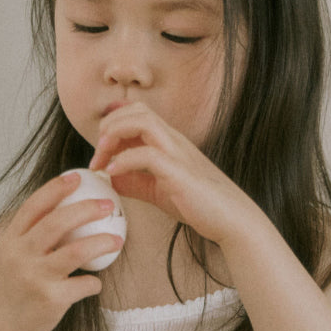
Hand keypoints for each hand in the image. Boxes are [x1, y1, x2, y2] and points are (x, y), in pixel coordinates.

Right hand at [0, 173, 123, 330]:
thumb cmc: (10, 292)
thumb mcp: (8, 260)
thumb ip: (28, 239)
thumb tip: (61, 212)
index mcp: (10, 242)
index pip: (33, 207)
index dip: (56, 188)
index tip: (77, 177)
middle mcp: (20, 256)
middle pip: (58, 222)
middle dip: (87, 209)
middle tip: (109, 205)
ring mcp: (35, 278)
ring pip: (77, 251)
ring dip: (102, 243)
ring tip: (117, 239)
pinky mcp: (51, 300)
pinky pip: (84, 284)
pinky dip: (93, 283)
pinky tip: (94, 283)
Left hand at [88, 103, 257, 247]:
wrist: (232, 220)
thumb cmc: (200, 204)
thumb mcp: (158, 190)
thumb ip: (135, 182)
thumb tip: (110, 178)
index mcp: (169, 141)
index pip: (136, 114)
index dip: (111, 127)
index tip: (99, 155)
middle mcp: (173, 140)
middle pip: (136, 110)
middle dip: (108, 126)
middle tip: (97, 156)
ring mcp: (178, 153)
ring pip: (142, 121)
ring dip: (114, 135)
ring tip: (102, 160)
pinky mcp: (180, 173)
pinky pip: (147, 155)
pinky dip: (124, 161)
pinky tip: (113, 174)